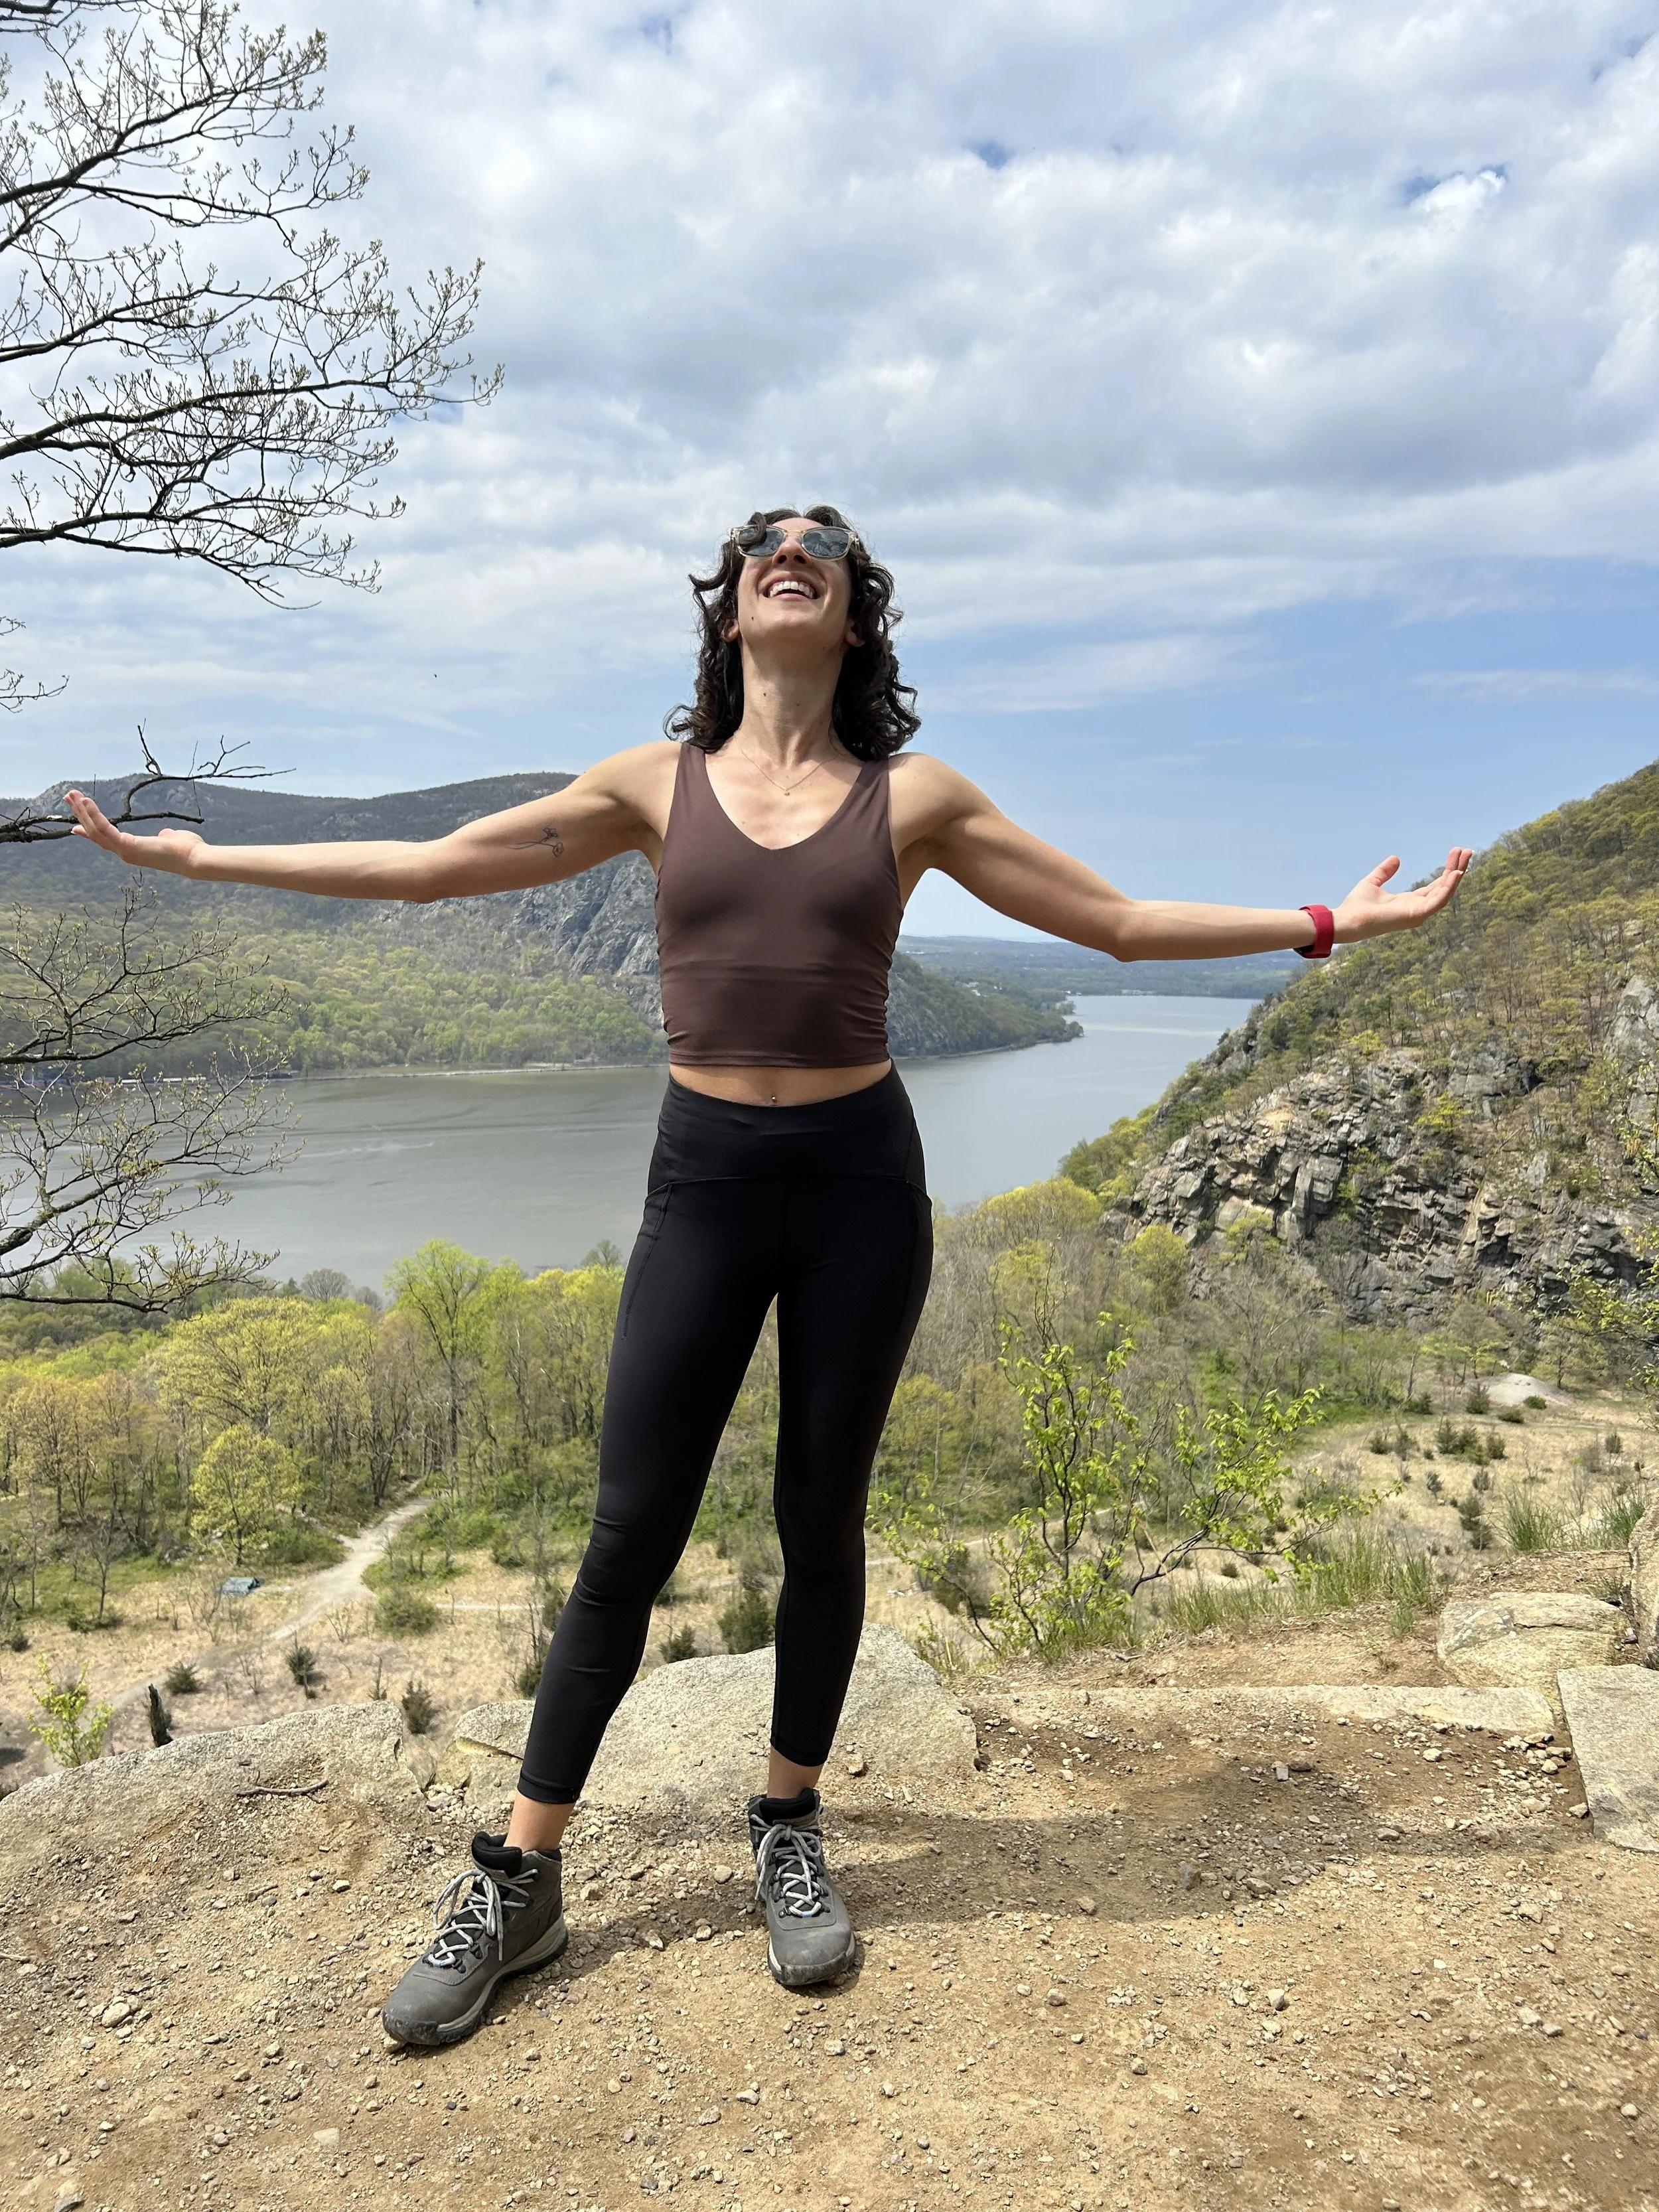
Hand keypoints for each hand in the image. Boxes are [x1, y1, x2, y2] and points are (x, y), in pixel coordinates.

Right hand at [63, 788, 205, 875]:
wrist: (195, 858)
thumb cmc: (187, 849)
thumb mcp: (170, 838)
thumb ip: (164, 835)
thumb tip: (165, 833)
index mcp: (133, 850)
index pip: (106, 840)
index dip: (89, 831)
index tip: (75, 826)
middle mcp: (125, 853)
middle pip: (95, 833)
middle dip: (81, 815)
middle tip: (69, 797)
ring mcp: (124, 851)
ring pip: (95, 830)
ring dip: (82, 812)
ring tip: (72, 795)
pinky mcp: (127, 846)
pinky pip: (105, 828)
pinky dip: (94, 815)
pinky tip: (86, 801)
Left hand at [1333, 848, 1472, 942]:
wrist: (1347, 919)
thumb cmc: (1356, 906)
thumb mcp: (1373, 882)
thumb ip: (1385, 872)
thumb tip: (1396, 858)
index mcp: (1409, 902)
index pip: (1435, 886)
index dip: (1447, 870)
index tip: (1455, 853)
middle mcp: (1417, 908)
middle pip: (1444, 887)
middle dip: (1457, 869)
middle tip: (1467, 851)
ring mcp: (1418, 913)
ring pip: (1445, 892)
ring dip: (1456, 874)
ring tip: (1465, 856)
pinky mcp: (1416, 915)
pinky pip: (1439, 900)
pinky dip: (1449, 887)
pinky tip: (1456, 872)